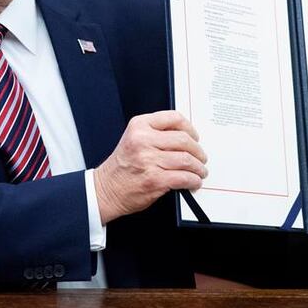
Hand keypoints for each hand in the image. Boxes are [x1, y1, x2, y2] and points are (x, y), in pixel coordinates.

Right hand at [94, 110, 206, 224]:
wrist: (107, 189)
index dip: (190, 128)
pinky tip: (193, 182)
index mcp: (139, 126)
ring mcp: (149, 160)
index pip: (174, 118)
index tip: (194, 136)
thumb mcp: (133, 139)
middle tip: (201, 157)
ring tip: (199, 171)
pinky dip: (193, 181)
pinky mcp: (155, 180)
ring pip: (187, 160)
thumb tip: (186, 137)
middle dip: (198, 151)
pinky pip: (184, 178)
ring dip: (198, 168)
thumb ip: (155, 133)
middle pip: (184, 140)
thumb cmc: (122, 166)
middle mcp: (143, 140)